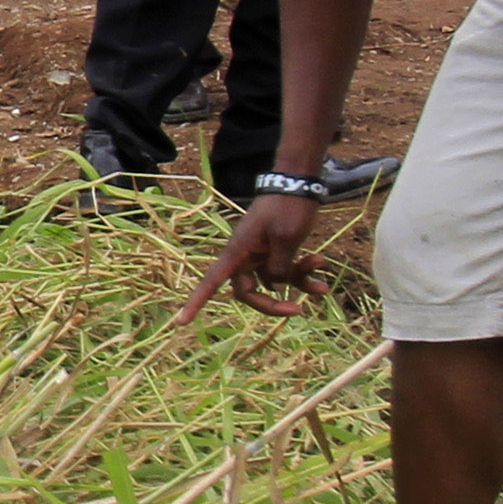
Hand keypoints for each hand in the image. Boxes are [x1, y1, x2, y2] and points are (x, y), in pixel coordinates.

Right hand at [178, 195, 323, 321]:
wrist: (298, 181)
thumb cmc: (287, 207)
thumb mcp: (286, 239)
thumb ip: (279, 268)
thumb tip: (275, 284)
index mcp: (238, 252)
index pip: (211, 282)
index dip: (196, 302)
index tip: (181, 322)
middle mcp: (246, 256)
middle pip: (250, 291)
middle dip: (273, 302)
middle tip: (297, 310)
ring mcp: (262, 253)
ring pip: (275, 281)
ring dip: (298, 283)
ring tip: (321, 280)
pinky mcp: (277, 249)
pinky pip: (287, 269)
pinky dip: (304, 271)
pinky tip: (321, 264)